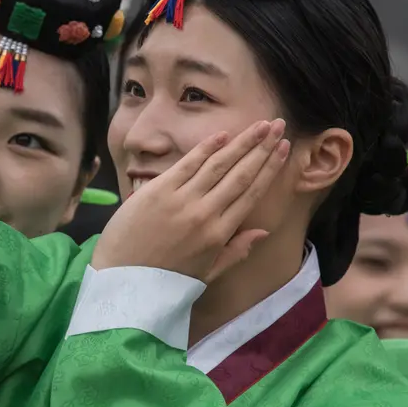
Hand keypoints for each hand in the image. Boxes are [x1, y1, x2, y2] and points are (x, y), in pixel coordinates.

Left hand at [93, 119, 289, 281]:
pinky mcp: (157, 191)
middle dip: (262, 148)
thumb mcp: (205, 275)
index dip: (270, 169)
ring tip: (260, 125)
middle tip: (279, 126)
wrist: (123, 282)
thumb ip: (235, 252)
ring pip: (218, 165)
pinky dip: (206, 148)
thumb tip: (262, 232)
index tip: (284, 149)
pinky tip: (223, 134)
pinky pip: (187, 164)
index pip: (251, 194)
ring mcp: (181, 200)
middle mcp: (204, 214)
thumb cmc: (163, 281)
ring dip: (242, 142)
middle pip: (240, 175)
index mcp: (219, 235)